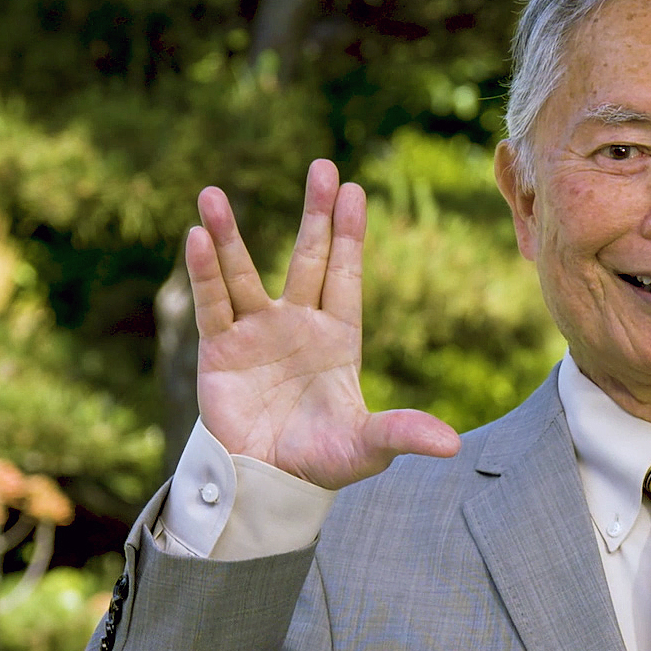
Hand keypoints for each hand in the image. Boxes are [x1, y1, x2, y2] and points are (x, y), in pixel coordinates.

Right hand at [187, 159, 459, 489]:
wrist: (267, 484)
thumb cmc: (321, 461)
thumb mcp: (367, 448)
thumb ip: (402, 434)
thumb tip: (453, 445)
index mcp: (338, 339)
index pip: (345, 277)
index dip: (349, 235)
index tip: (354, 191)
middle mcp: (298, 326)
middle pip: (307, 259)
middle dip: (315, 214)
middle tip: (323, 166)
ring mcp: (256, 333)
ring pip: (244, 273)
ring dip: (230, 235)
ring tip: (212, 193)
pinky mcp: (219, 350)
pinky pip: (212, 304)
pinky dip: (205, 273)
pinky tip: (197, 236)